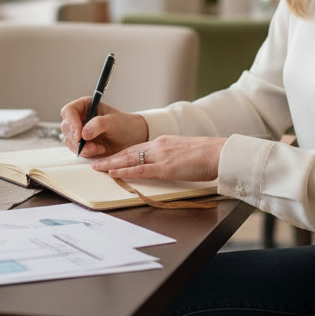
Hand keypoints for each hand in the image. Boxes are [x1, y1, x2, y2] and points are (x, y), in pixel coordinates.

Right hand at [60, 97, 148, 157]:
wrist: (132, 139)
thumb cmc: (124, 125)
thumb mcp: (114, 122)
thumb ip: (99, 124)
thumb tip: (84, 133)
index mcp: (85, 106)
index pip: (69, 111)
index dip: (71, 122)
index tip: (79, 135)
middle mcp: (80, 118)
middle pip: (66, 127)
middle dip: (77, 139)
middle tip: (90, 145)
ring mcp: (80, 132)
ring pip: (69, 140)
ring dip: (83, 148)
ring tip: (99, 148)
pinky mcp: (82, 144)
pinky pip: (76, 150)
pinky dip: (86, 153)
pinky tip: (99, 150)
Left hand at [90, 134, 226, 181]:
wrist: (219, 153)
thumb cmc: (207, 155)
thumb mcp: (184, 152)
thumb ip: (171, 156)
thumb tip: (165, 164)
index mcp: (163, 142)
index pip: (136, 148)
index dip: (120, 154)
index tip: (109, 158)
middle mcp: (159, 146)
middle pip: (128, 152)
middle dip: (110, 158)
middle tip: (95, 163)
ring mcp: (161, 155)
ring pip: (130, 159)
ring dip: (111, 164)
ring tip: (97, 168)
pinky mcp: (166, 167)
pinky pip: (141, 169)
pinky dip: (125, 171)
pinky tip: (114, 173)